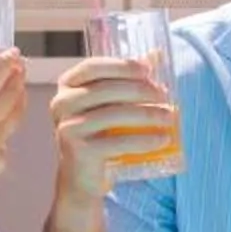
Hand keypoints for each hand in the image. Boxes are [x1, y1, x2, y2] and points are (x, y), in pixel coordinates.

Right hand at [0, 46, 25, 226]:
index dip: (3, 64)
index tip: (12, 52)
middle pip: (10, 97)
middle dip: (18, 77)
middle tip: (19, 65)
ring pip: (15, 117)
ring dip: (20, 98)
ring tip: (20, 86)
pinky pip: (7, 138)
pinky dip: (6, 126)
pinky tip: (2, 118)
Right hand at [49, 55, 177, 205]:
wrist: (83, 177)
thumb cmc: (99, 134)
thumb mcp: (110, 103)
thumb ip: (129, 78)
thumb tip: (157, 54)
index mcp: (67, 86)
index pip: (92, 67)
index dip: (121, 65)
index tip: (147, 69)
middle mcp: (61, 104)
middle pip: (106, 90)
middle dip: (140, 90)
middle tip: (164, 95)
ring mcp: (68, 128)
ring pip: (113, 115)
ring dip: (147, 115)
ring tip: (169, 117)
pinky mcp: (79, 151)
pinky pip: (117, 142)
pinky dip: (144, 140)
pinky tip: (162, 139)